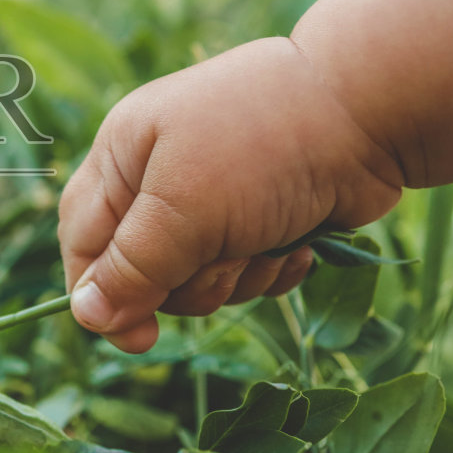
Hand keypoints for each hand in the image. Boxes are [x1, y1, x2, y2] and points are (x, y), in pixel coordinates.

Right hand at [58, 37, 403, 352]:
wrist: (368, 112)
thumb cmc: (260, 149)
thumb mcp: (183, 209)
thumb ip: (131, 268)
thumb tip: (84, 317)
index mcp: (122, 157)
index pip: (84, 242)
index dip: (100, 294)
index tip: (138, 339)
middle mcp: (162, 180)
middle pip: (145, 274)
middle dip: (190, 281)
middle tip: (226, 254)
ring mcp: (216, 201)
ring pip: (200, 281)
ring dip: (238, 277)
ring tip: (270, 238)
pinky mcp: (264, 220)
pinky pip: (248, 276)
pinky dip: (273, 269)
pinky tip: (299, 240)